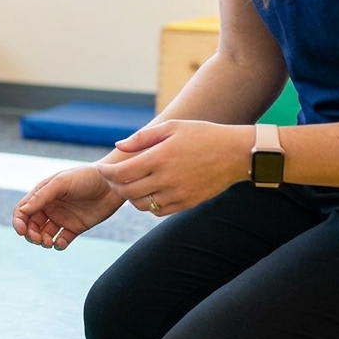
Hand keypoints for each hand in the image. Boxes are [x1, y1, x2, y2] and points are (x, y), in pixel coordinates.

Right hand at [13, 165, 124, 249]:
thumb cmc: (86, 177)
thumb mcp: (61, 183)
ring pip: (45, 235)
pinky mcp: (76, 227)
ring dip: (42, 241)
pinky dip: (58, 244)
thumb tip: (23, 211)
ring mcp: (63, 218)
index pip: (23, 211)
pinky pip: (62, 240)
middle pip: (32, 225)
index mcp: (43, 195)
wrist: (113, 182)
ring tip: (49, 242)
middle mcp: (50, 207)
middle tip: (37, 239)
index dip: (19, 222)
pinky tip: (61, 242)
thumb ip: (42, 196)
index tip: (21, 231)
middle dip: (30, 234)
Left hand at [95, 120, 250, 216]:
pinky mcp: (187, 203)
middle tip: (111, 179)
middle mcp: (167, 178)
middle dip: (114, 185)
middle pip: (127, 191)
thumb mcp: (172, 127)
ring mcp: (178, 194)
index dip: (106, 173)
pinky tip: (148, 193)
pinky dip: (148, 205)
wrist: (236, 154)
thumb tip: (118, 147)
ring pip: (141, 204)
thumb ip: (142, 138)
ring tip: (130, 185)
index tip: (102, 169)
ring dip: (130, 197)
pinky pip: (158, 212)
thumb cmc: (202, 135)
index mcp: (160, 157)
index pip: (121, 172)